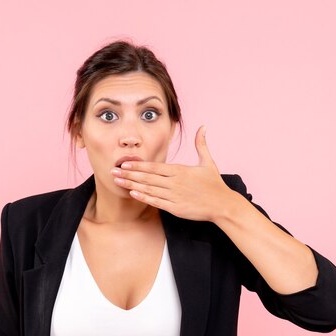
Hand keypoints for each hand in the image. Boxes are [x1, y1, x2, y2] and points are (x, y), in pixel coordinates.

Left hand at [111, 125, 236, 221]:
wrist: (222, 204)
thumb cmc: (214, 184)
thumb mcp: (208, 162)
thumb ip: (201, 144)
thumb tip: (203, 126)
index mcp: (180, 170)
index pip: (155, 167)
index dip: (138, 164)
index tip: (125, 162)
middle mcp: (175, 182)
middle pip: (147, 177)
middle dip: (129, 174)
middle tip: (113, 171)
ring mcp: (174, 196)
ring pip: (149, 189)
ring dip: (132, 185)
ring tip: (117, 181)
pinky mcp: (176, 208)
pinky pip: (156, 202)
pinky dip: (144, 198)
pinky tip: (133, 194)